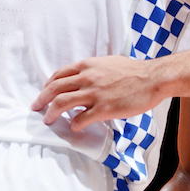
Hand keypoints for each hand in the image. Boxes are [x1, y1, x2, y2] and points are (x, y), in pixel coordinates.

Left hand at [32, 55, 164, 130]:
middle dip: (41, 100)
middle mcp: (87, 78)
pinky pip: (80, 119)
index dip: (47, 85)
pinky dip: (74, 125)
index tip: (44, 93)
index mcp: (88, 66)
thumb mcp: (108, 63)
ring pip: (61, 104)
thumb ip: (93, 70)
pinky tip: (74, 127)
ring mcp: (94, 94)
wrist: (152, 78)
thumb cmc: (134, 71)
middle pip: (54, 89)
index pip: (58, 75)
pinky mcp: (103, 109)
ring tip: (48, 120)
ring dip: (51, 114)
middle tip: (36, 107)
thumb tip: (83, 78)